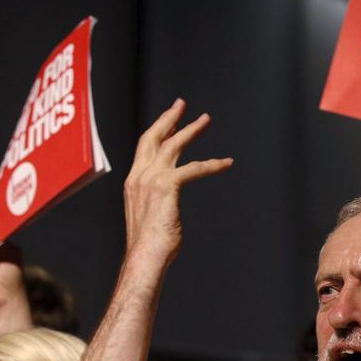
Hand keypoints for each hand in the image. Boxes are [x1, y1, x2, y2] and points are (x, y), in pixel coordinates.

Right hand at [123, 99, 233, 260]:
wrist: (145, 256)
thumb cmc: (149, 247)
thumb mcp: (150, 219)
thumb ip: (157, 207)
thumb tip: (165, 212)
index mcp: (133, 183)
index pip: (144, 149)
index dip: (157, 133)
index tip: (169, 123)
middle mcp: (139, 176)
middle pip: (154, 137)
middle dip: (169, 118)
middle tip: (181, 104)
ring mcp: (151, 179)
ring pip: (174, 145)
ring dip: (191, 130)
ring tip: (206, 119)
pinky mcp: (167, 186)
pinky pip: (195, 168)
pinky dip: (213, 164)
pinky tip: (227, 163)